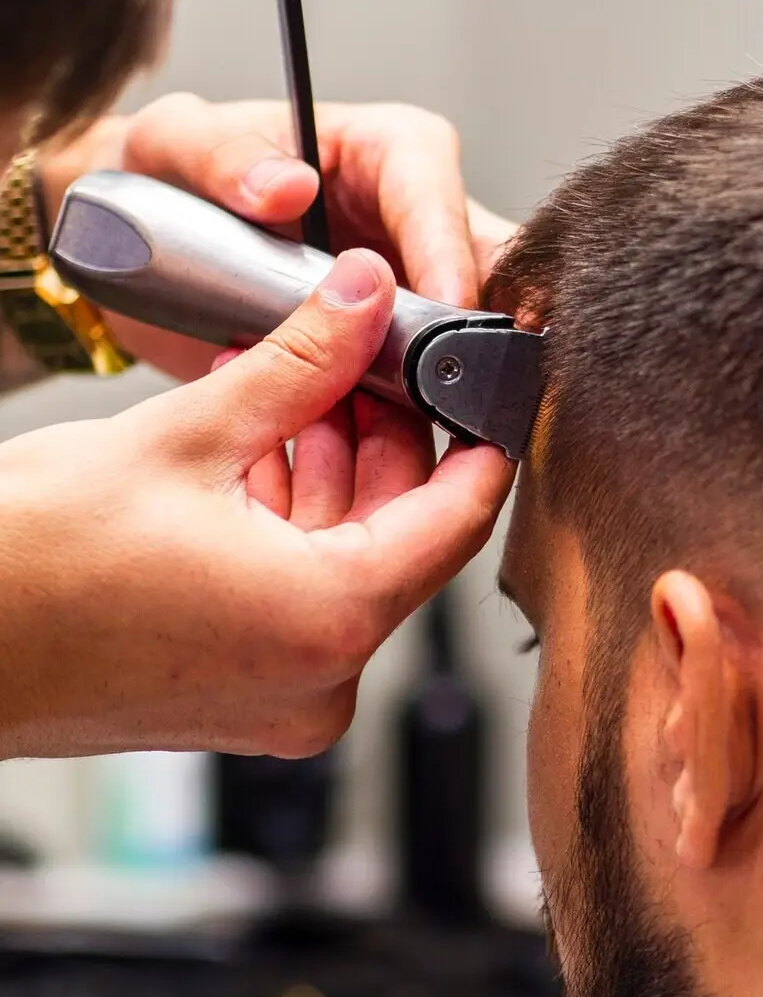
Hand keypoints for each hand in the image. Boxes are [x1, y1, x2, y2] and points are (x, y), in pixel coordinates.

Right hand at [0, 250, 512, 756]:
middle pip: (400, 537)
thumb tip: (363, 297)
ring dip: (328, 473)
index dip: (480, 437)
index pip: (458, 517)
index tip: (484, 384)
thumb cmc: (32, 564)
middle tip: (362, 358)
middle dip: (383, 439)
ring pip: (345, 562)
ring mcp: (281, 699)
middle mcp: (322, 679)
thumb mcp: (184, 438)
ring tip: (290, 387)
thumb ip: (298, 365)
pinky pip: (298, 597)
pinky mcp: (240, 698)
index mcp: (330, 620)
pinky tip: (252, 448)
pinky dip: (287, 526)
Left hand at [39, 96, 517, 378]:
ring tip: (427, 421)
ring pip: (472, 338)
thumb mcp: (175, 146)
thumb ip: (221, 154)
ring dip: (452, 383)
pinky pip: (430, 389)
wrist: (141, 253)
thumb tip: (285, 186)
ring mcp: (414, 292)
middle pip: (485, 271)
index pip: (436, 194)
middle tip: (468, 378)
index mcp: (385, 152)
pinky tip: (389, 445)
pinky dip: (415, 419)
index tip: (445, 304)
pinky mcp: (396, 353)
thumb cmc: (167, 178)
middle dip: (481, 326)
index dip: (446, 251)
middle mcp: (416, 222)